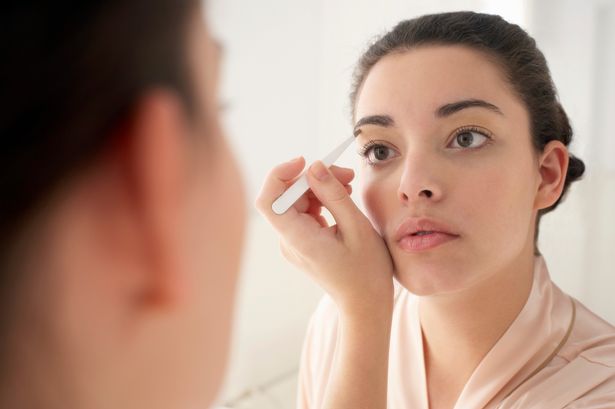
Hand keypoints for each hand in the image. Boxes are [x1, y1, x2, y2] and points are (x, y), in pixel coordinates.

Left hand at [255, 156, 393, 313]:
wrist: (366, 304)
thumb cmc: (366, 272)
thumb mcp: (356, 228)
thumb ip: (333, 195)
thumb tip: (315, 166)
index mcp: (298, 240)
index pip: (269, 201)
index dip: (280, 175)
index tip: (305, 162)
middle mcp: (289, 241)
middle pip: (286, 197)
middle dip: (313, 178)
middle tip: (346, 174)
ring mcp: (294, 243)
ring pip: (297, 202)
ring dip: (320, 188)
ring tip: (349, 185)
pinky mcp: (303, 242)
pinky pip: (305, 213)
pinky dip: (322, 201)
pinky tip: (342, 199)